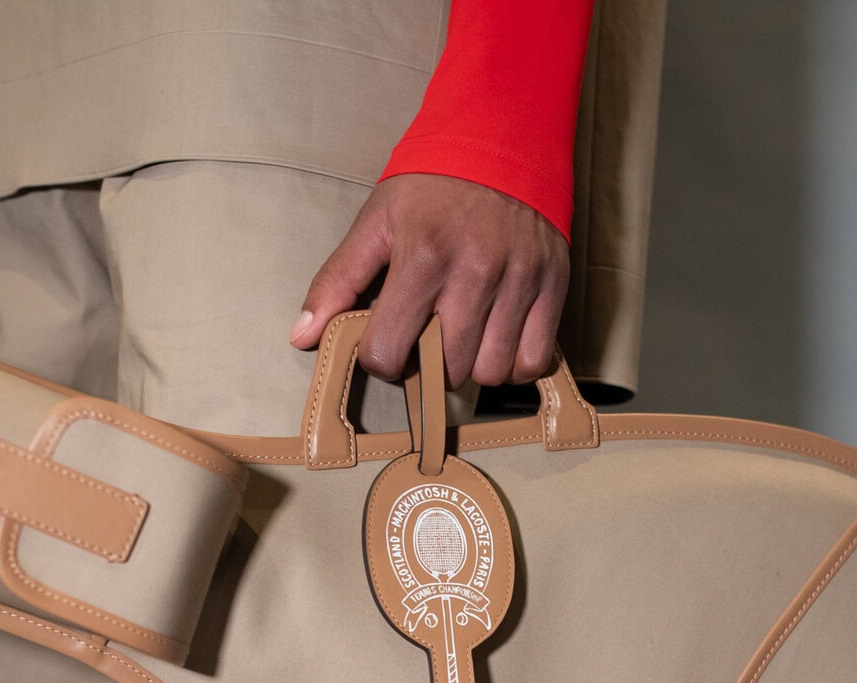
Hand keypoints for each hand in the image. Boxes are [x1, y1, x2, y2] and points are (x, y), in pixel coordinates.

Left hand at [290, 173, 568, 388]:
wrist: (503, 136)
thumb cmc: (432, 184)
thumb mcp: (376, 222)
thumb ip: (339, 280)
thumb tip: (301, 337)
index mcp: (422, 257)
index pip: (388, 351)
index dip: (380, 357)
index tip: (386, 340)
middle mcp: (474, 272)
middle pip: (444, 369)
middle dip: (427, 364)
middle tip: (425, 339)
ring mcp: (519, 280)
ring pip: (490, 371)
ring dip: (471, 368)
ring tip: (463, 340)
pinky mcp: (554, 285)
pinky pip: (533, 360)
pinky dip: (512, 365)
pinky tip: (496, 343)